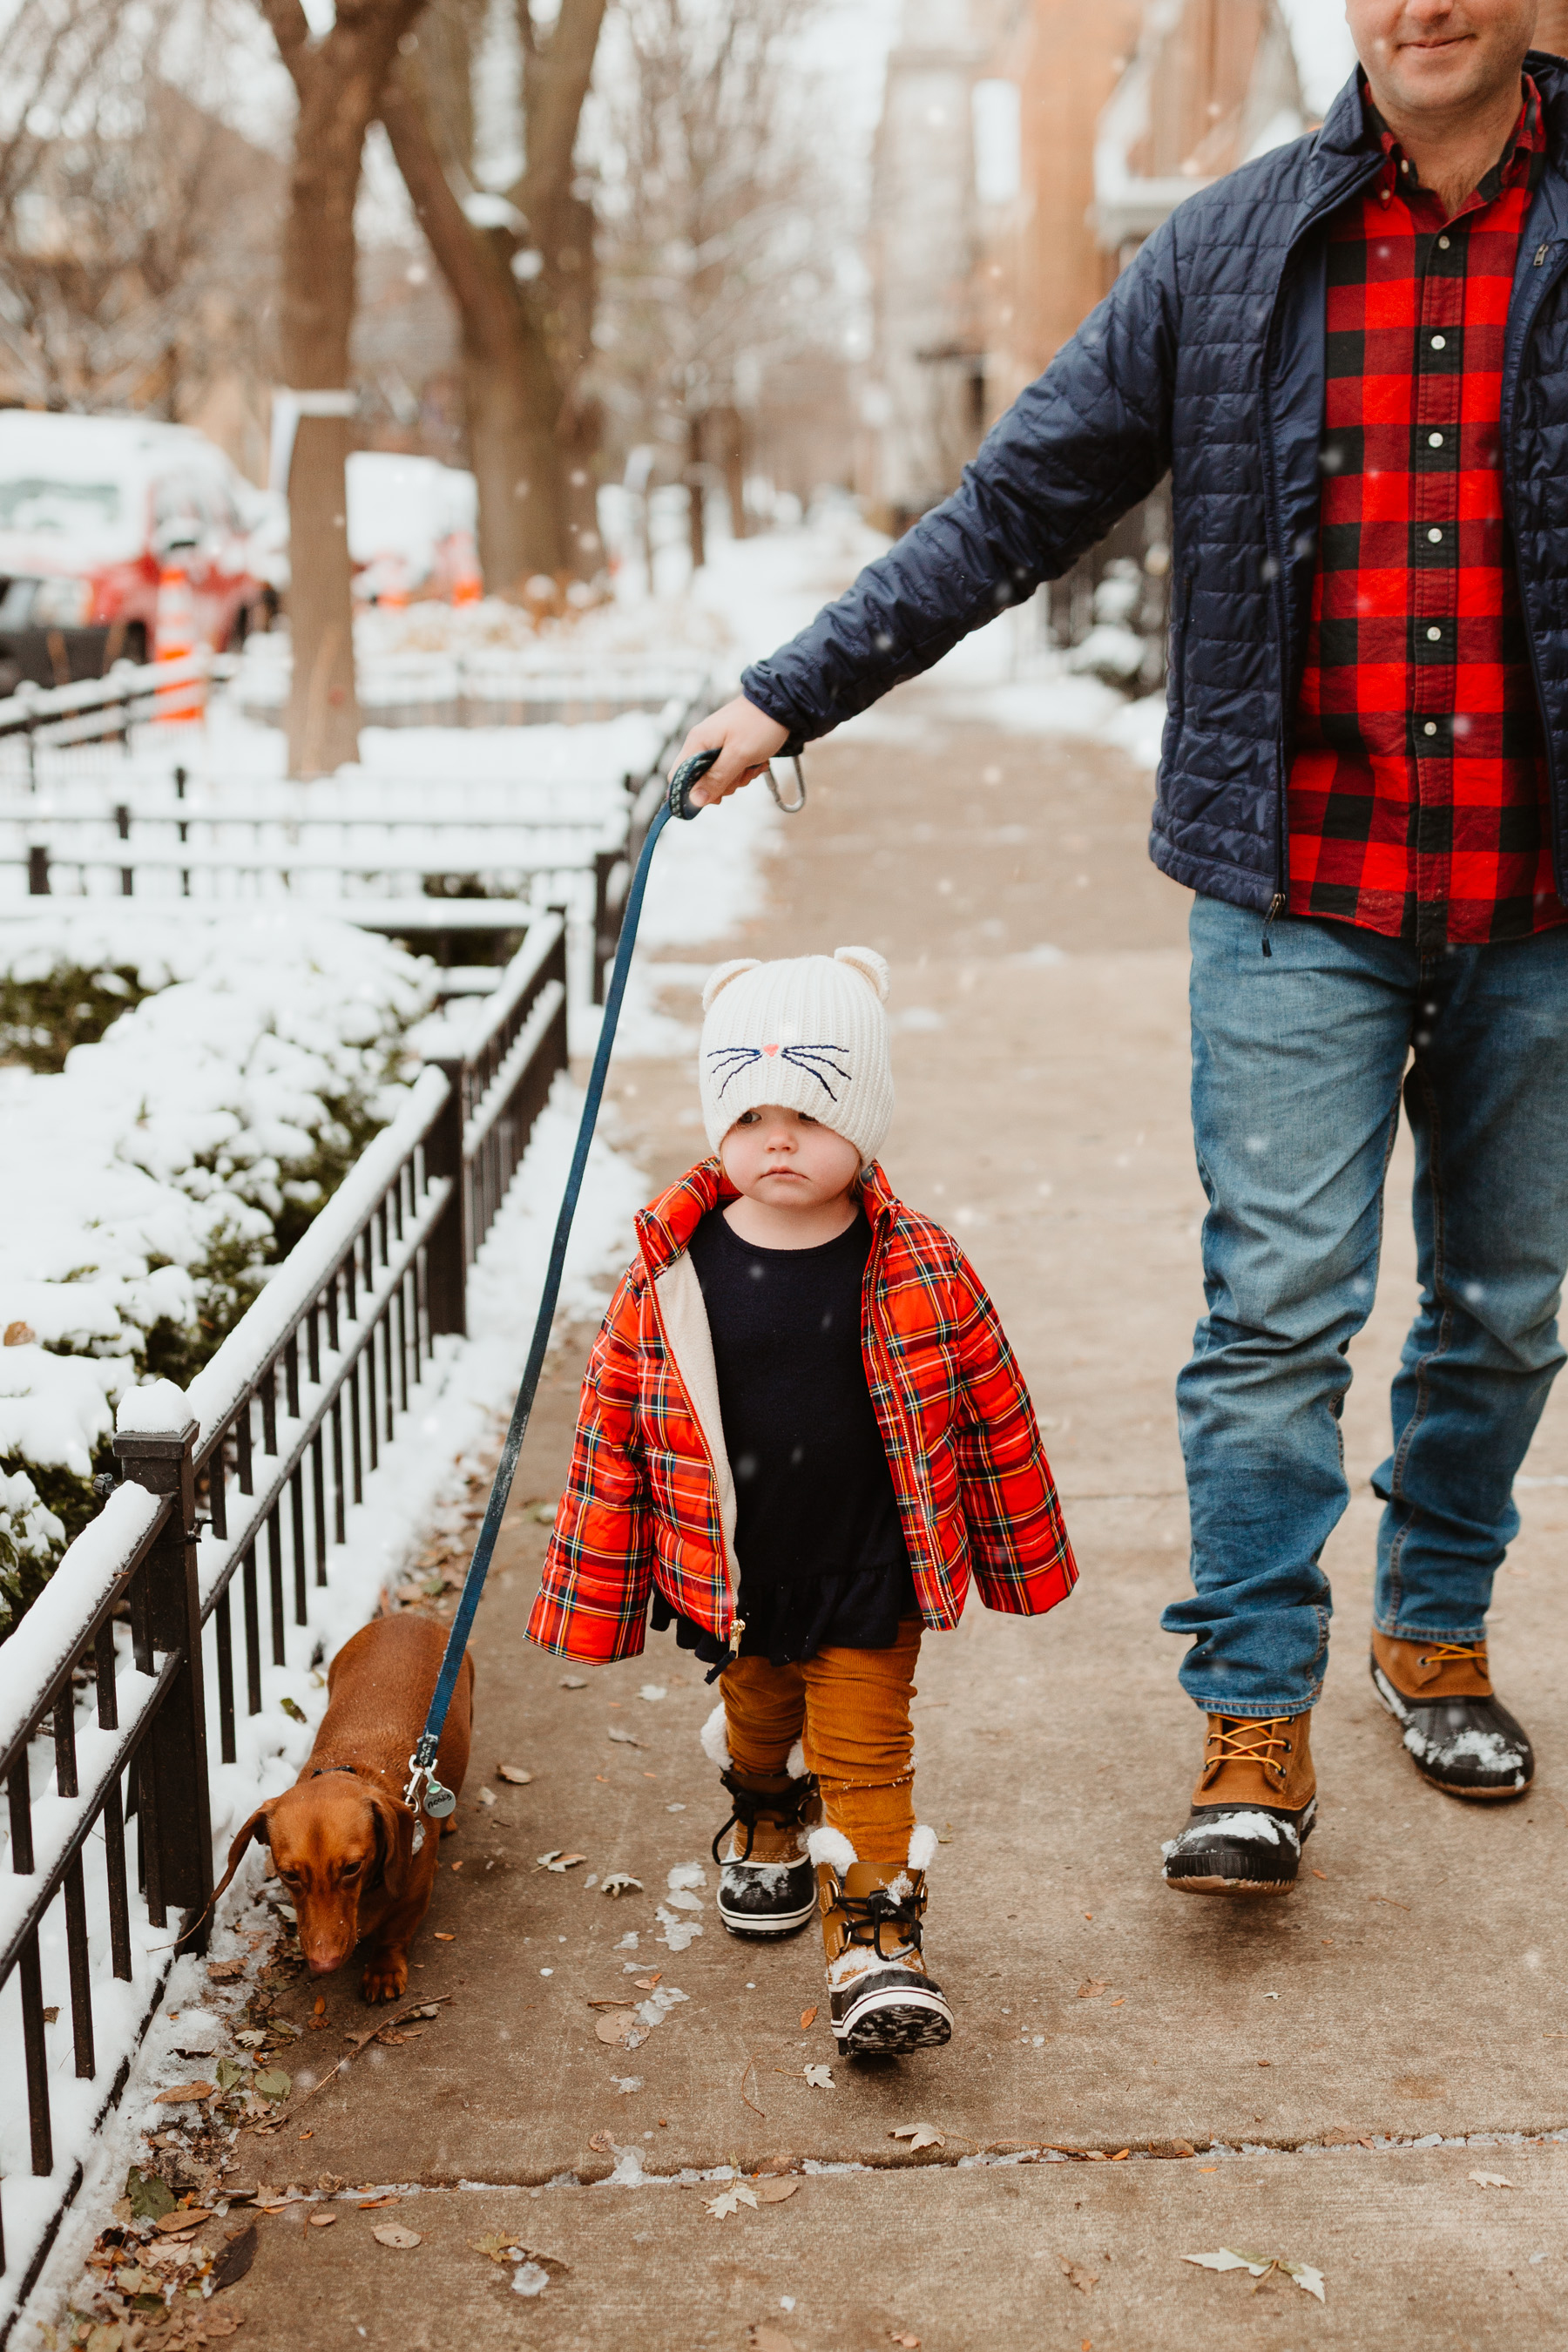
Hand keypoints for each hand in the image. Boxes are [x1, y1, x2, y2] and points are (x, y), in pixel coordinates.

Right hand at [671, 695, 789, 805]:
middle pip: (700, 780)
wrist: (781, 703)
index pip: (677, 775)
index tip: (713, 798)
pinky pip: (731, 768)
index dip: (690, 793)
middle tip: (742, 774)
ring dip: (738, 778)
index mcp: (697, 742)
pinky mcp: (729, 747)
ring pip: (719, 777)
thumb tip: (695, 801)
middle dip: (723, 785)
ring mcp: (716, 744)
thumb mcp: (739, 755)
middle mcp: (702, 743)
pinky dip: (745, 770)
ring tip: (753, 764)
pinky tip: (757, 762)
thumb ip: (716, 778)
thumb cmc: (760, 725)